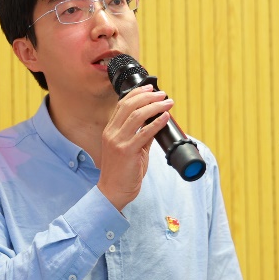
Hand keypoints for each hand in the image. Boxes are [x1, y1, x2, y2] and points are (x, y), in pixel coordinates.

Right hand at [97, 85, 174, 210]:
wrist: (113, 192)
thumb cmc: (123, 173)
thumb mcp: (132, 150)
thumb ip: (142, 136)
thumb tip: (156, 123)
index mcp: (110, 130)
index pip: (122, 104)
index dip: (137, 93)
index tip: (150, 88)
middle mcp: (112, 133)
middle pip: (129, 106)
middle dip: (148, 96)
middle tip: (162, 94)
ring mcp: (118, 142)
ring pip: (136, 116)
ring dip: (154, 106)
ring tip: (167, 103)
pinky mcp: (127, 151)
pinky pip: (144, 133)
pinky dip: (156, 123)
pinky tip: (165, 117)